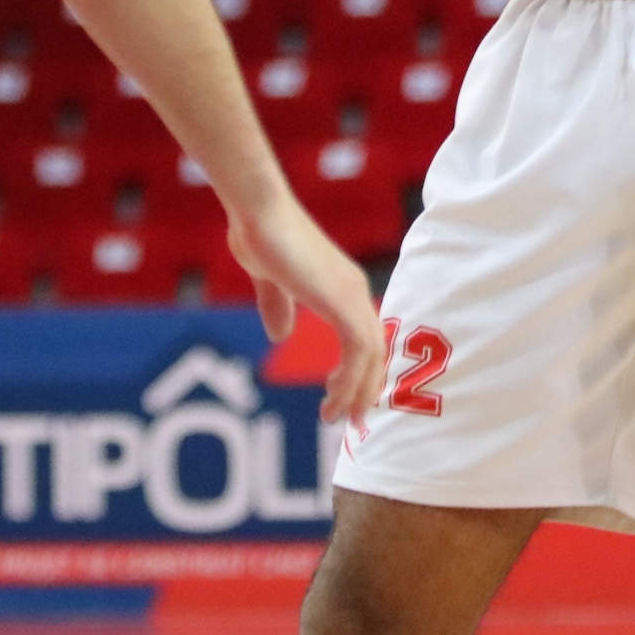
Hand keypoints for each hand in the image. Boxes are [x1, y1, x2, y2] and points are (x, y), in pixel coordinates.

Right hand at [225, 196, 384, 425]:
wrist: (258, 211)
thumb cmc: (260, 235)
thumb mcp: (269, 280)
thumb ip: (278, 305)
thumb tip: (281, 334)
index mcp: (343, 286)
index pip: (365, 337)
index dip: (360, 372)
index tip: (346, 402)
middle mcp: (355, 290)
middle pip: (376, 351)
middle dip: (366, 390)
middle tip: (353, 423)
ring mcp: (351, 294)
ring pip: (371, 356)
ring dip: (357, 392)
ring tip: (336, 418)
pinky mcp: (341, 300)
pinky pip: (358, 351)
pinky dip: (349, 380)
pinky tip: (332, 399)